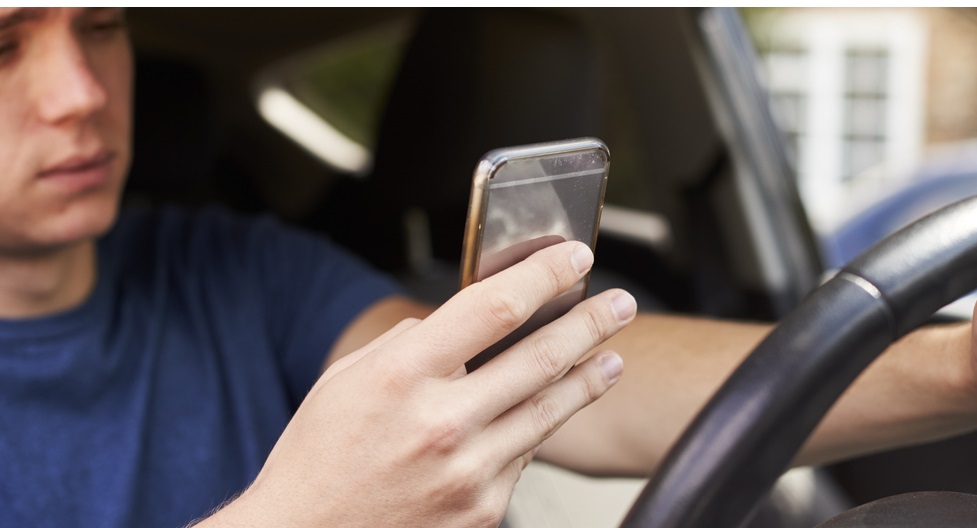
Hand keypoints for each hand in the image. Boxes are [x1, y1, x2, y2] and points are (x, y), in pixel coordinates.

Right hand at [203, 241, 635, 526]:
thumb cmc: (320, 457)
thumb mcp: (347, 379)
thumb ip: (410, 344)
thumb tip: (462, 323)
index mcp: (402, 375)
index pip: (495, 307)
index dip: (544, 275)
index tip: (574, 256)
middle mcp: (442, 422)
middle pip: (540, 357)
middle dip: (591, 322)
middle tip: (620, 304)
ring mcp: (468, 472)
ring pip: (549, 411)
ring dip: (588, 379)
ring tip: (612, 358)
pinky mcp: (483, 510)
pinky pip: (523, 457)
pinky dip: (538, 430)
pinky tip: (550, 415)